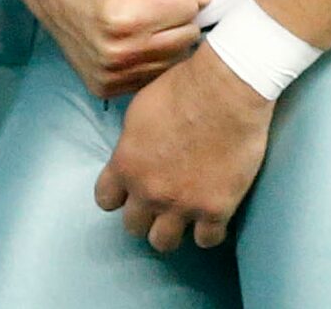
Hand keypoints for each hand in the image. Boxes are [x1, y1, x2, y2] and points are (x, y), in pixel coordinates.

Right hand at [16, 0, 209, 98]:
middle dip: (174, 12)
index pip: (189, 5)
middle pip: (187, 35)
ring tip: (138, 16)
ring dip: (166, 35)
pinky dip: (151, 54)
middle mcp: (119, 55)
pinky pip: (156, 73)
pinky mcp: (108, 89)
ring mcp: (112, 77)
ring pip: (176, 57)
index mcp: (125, 18)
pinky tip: (131, 37)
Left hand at [96, 41, 273, 251]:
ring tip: (181, 214)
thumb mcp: (139, 110)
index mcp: (126, 164)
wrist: (226, 90)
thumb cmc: (182, 87)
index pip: (105, 199)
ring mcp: (182, 204)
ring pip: (164, 243)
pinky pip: (206, 240)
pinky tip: (211, 217)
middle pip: (133, 227)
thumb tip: (132, 156)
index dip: (117, 195)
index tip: (129, 190)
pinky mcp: (216, 210)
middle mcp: (149, 191)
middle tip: (158, 201)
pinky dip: (208, 230)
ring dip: (171, 229)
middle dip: (144, 214)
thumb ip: (131, 143)